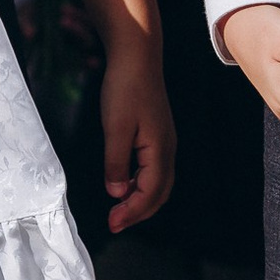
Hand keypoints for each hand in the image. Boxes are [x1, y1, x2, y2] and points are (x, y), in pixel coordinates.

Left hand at [97, 44, 174, 232]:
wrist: (137, 56)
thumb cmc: (125, 88)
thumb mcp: (115, 128)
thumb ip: (116, 162)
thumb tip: (117, 193)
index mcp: (159, 150)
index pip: (149, 193)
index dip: (131, 212)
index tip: (112, 224)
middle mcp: (167, 148)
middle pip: (159, 192)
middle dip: (139, 211)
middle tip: (115, 223)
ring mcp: (164, 140)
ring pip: (159, 181)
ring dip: (141, 198)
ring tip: (120, 208)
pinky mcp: (157, 133)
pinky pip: (154, 168)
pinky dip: (142, 183)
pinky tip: (126, 182)